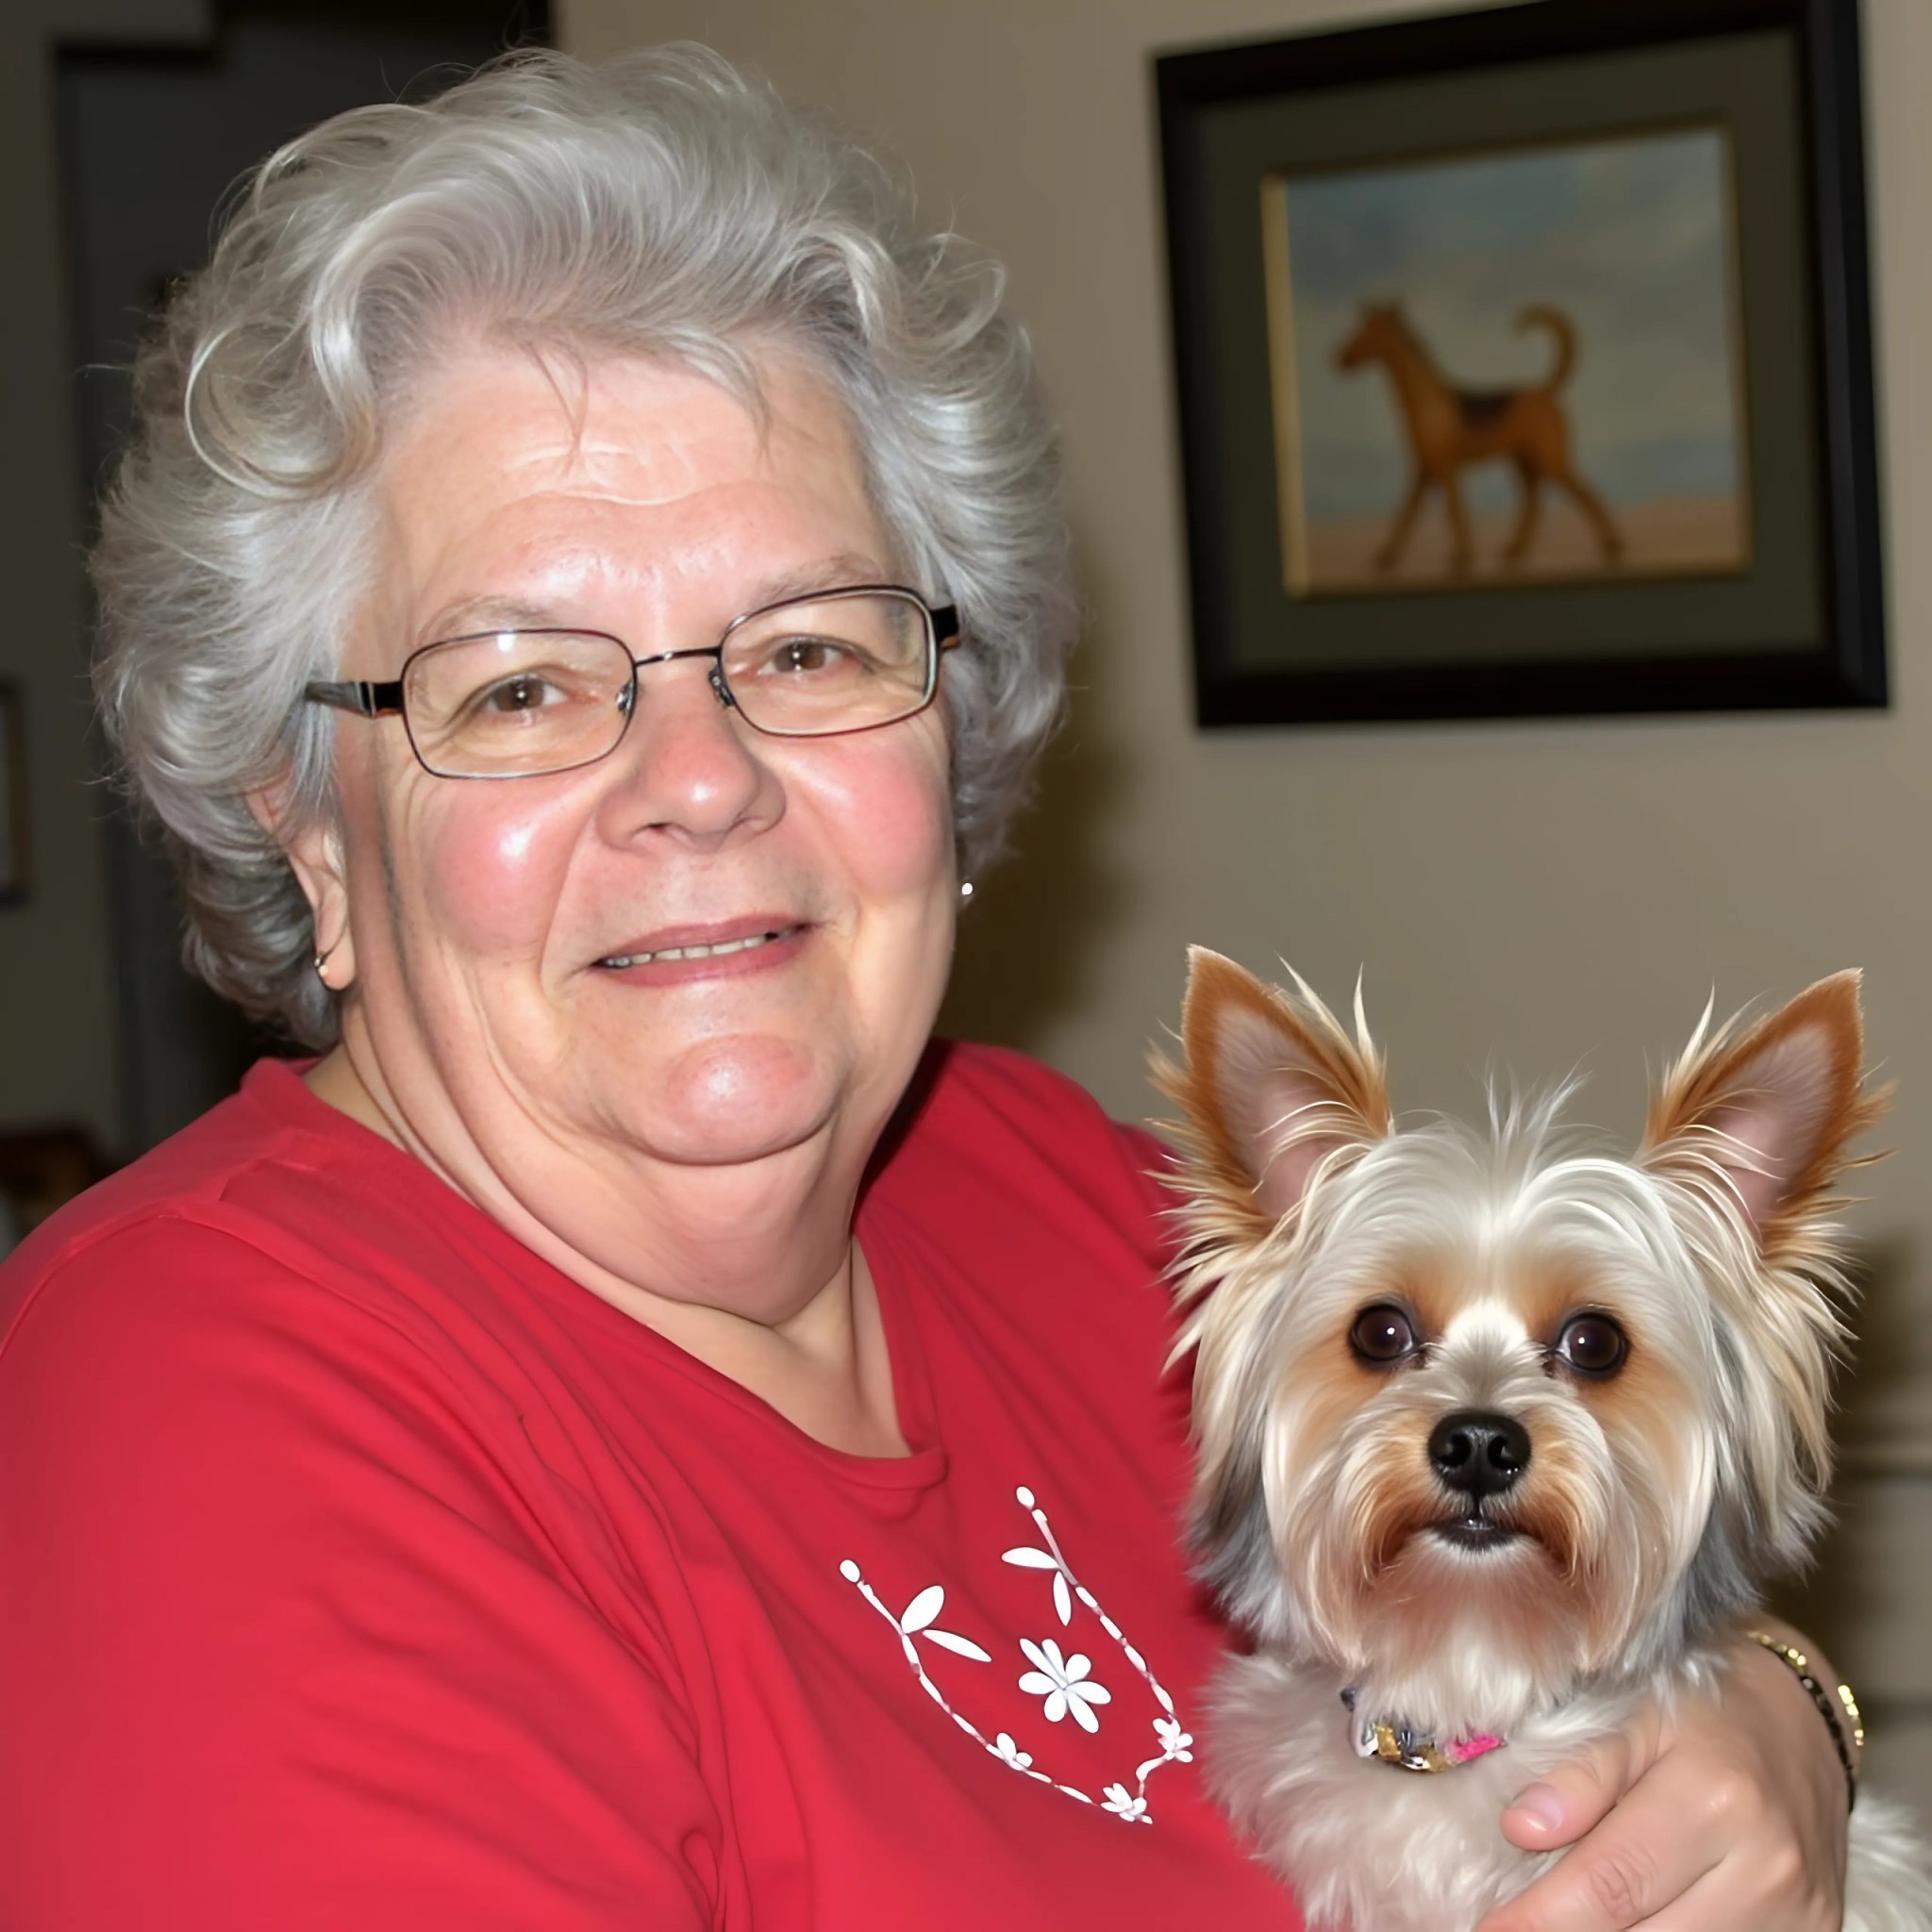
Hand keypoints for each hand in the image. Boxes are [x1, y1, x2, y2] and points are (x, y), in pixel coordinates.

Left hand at [1477, 1629, 1848, 1928]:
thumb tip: (1520, 1828)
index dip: (1539, 1920)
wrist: (1805, 1724)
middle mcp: (1768, 1869)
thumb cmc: (1704, 1712)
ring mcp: (1800, 1916)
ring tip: (1568, 1919)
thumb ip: (1581, 1774)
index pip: (1610, 1882)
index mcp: (1716, 1798)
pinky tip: (1629, 1924)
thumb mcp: (1635, 1716)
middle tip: (1515, 1927)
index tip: (1487, 1931)